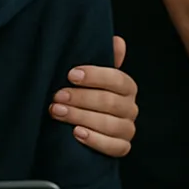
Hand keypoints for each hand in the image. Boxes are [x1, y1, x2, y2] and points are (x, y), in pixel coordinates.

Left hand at [50, 35, 137, 156]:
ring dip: (81, 117)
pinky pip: (114, 147)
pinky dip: (95, 140)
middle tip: (57, 96)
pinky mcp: (122, 148)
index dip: (94, 76)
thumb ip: (103, 60)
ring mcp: (128, 129)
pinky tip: (76, 133)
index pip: (117, 79)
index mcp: (127, 87)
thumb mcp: (89, 78)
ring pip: (110, 124)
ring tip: (57, 112)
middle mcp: (131, 108)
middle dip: (81, 98)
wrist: (78, 128)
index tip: (70, 74)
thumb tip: (117, 41)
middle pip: (110, 102)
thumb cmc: (84, 96)